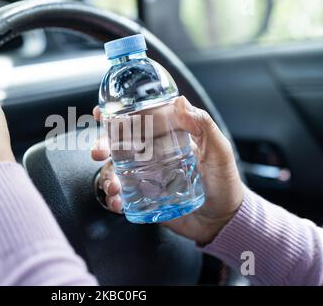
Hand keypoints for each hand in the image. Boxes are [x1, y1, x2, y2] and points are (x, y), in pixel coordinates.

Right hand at [91, 96, 243, 244]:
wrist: (223, 219)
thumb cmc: (224, 181)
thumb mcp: (218, 150)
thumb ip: (203, 126)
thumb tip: (179, 101)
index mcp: (165, 139)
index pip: (137, 121)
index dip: (115, 115)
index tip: (100, 113)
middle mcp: (150, 155)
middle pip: (118, 145)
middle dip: (102, 145)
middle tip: (98, 152)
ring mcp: (145, 177)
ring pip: (115, 171)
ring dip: (106, 176)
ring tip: (113, 187)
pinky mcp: (143, 199)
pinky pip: (122, 196)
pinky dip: (113, 199)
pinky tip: (116, 203)